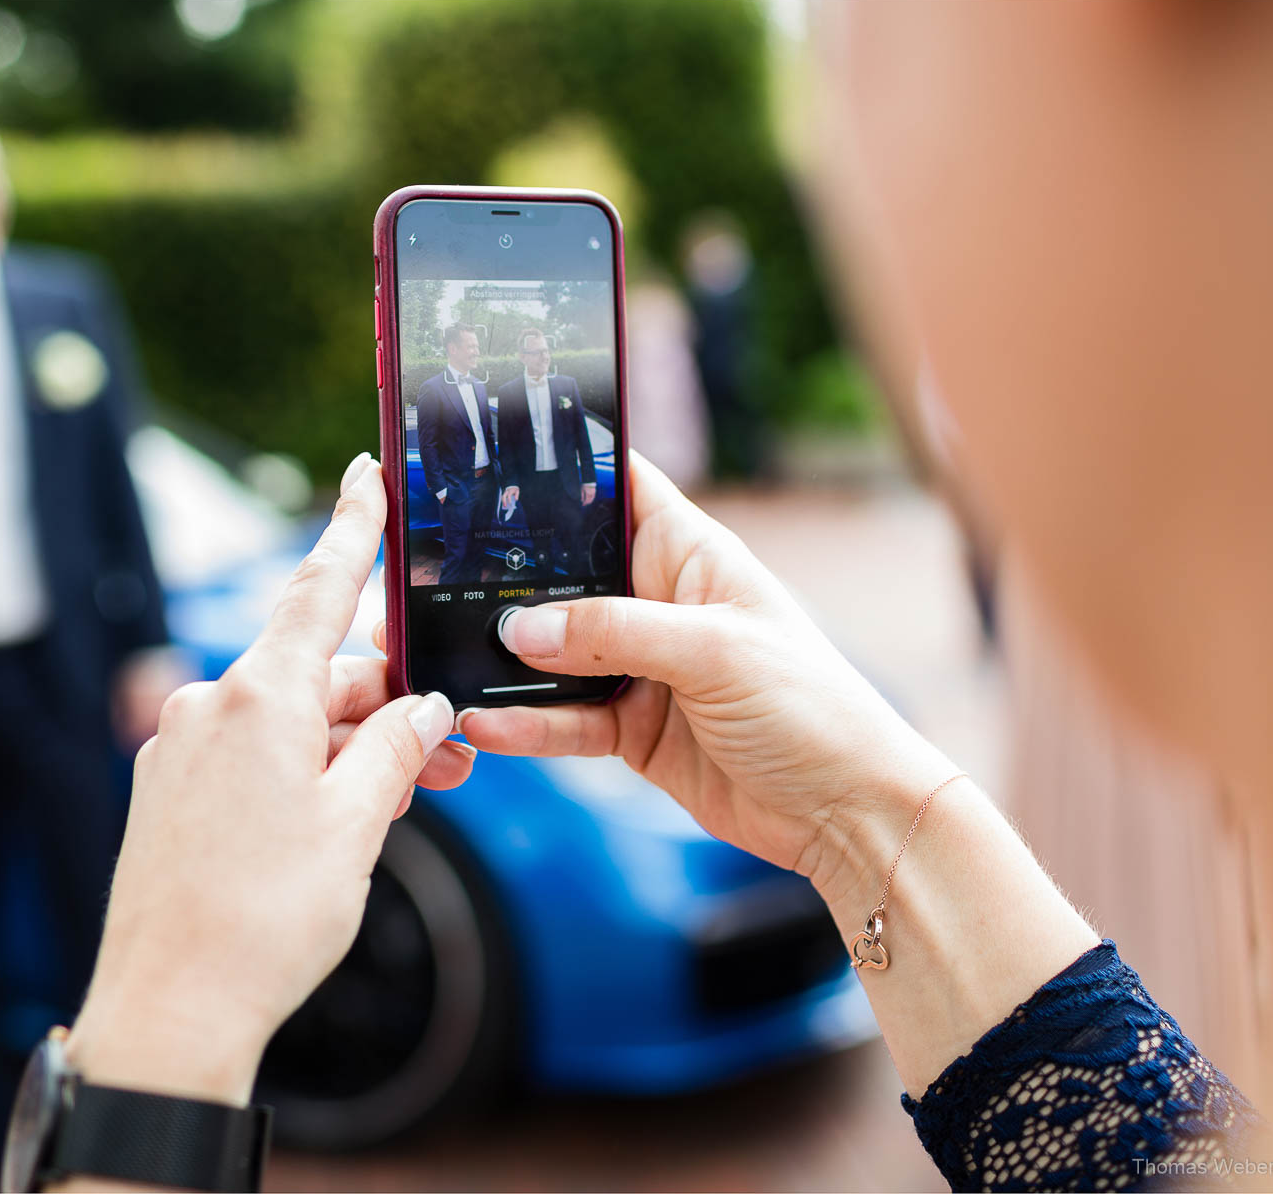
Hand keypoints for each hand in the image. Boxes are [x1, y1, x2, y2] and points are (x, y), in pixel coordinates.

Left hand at [65, 452, 473, 1105]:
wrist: (169, 1011)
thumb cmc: (263, 921)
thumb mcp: (357, 826)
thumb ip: (394, 750)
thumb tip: (421, 708)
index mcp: (256, 699)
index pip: (318, 590)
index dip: (352, 529)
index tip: (364, 474)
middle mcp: (208, 708)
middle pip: (317, 675)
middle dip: (387, 704)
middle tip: (452, 752)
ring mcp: (179, 751)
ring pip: (287, 724)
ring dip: (349, 750)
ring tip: (408, 801)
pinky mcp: (166, 793)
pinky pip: (249, 758)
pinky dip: (303, 773)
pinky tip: (340, 820)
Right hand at [456, 451, 954, 908]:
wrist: (847, 813)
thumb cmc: (811, 707)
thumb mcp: (714, 652)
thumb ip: (614, 632)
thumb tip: (520, 629)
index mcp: (688, 553)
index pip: (617, 485)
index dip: (560, 466)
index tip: (485, 458)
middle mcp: (656, 601)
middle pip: (563, 575)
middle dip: (502, 578)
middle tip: (425, 579)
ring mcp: (639, 667)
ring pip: (550, 652)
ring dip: (500, 660)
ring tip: (436, 661)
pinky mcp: (629, 729)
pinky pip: (561, 718)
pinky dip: (523, 723)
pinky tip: (483, 726)